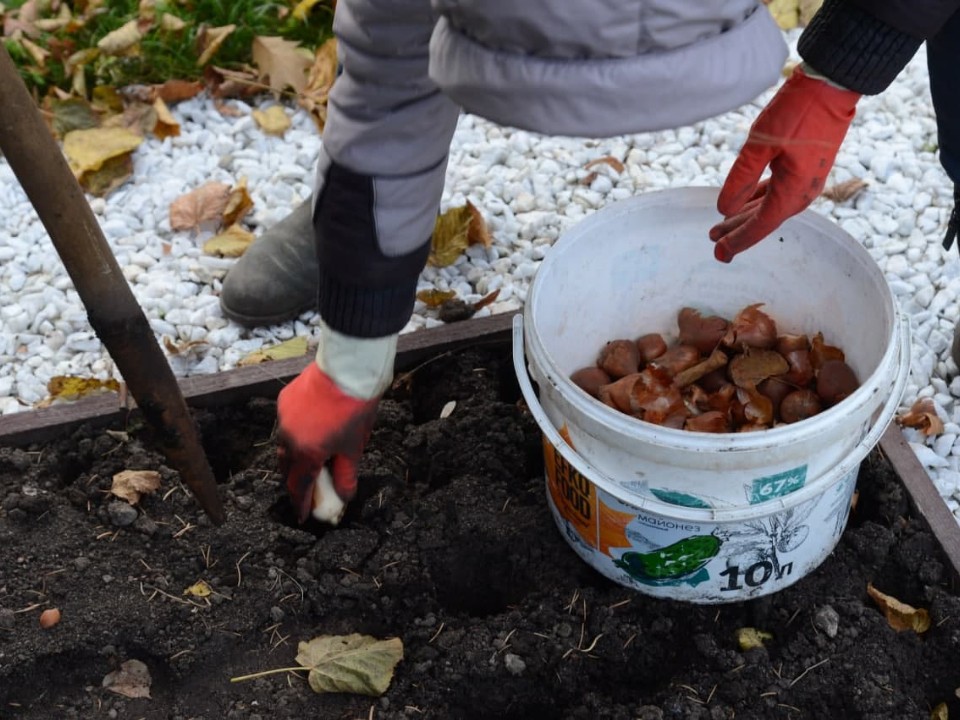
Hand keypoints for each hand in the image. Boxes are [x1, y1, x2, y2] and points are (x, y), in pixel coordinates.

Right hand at [277, 363, 379, 523]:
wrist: (348, 369)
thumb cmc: (355, 409)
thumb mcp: (354, 447)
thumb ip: (346, 474)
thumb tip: (344, 497)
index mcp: (306, 453)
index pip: (299, 486)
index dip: (301, 503)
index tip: (302, 516)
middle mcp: (288, 438)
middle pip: (287, 467)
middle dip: (296, 479)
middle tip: (307, 488)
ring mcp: (284, 418)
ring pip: (285, 444)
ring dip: (295, 455)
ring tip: (310, 458)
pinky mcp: (285, 400)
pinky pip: (287, 424)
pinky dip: (297, 432)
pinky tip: (311, 429)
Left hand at [709, 67, 859, 261]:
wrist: (832, 86)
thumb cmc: (797, 111)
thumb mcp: (760, 144)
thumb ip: (741, 178)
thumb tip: (724, 209)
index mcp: (793, 191)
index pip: (760, 225)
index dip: (738, 240)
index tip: (718, 253)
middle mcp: (802, 192)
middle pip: (763, 219)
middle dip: (738, 231)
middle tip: (712, 241)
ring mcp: (805, 180)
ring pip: (769, 206)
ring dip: (745, 216)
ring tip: (720, 225)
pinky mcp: (804, 168)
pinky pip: (777, 192)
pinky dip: (757, 199)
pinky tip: (743, 202)